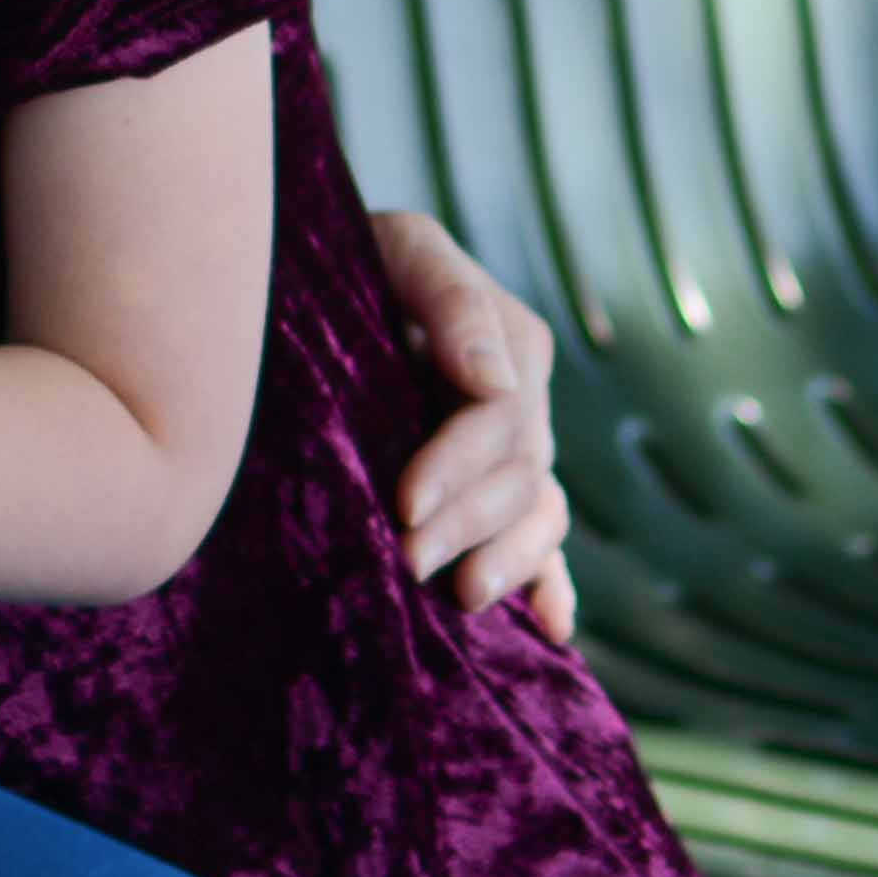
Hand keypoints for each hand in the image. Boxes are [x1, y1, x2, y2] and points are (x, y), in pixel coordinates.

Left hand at [368, 208, 577, 640]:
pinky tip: (551, 628)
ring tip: (466, 597)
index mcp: (512, 345)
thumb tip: (494, 382)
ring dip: (510, 562)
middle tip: (408, 561)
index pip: (500, 419)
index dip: (457, 465)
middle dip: (467, 523)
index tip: (404, 503)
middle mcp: (521, 405)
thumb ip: (451, 297)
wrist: (325, 286)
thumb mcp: (401, 248)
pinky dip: (552, 585)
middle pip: (519, 477)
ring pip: (538, 516)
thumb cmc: (358, 258)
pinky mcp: (497, 494)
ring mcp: (516, 454)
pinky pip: (543, 544)